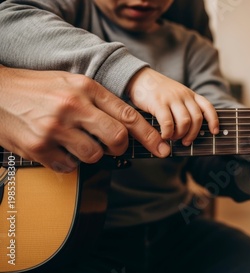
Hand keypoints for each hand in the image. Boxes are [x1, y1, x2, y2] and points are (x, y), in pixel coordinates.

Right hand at [0, 66, 168, 171]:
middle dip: (119, 148)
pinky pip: (69, 166)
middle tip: (113, 148)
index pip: (128, 115)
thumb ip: (99, 100)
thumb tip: (127, 124)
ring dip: (90, 155)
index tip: (162, 148)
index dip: (149, 136)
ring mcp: (56, 127)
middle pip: (116, 138)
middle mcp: (73, 106)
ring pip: (94, 155)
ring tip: (75, 142)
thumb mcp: (71, 82)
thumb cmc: (36, 87)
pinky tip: (56, 148)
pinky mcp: (39, 146)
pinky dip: (68, 162)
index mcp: (86, 87)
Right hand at [127, 67, 218, 145]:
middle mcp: (183, 96)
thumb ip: (184, 106)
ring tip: (173, 138)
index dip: (213, 120)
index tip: (214, 132)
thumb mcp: (177, 94)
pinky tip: (164, 136)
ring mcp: (171, 99)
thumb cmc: (158, 90)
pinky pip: (168, 122)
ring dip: (181, 134)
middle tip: (186, 142)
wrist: (139, 77)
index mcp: (190, 94)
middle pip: (197, 118)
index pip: (207, 107)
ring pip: (185, 121)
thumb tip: (190, 128)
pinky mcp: (158, 103)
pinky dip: (168, 133)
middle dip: (193, 134)